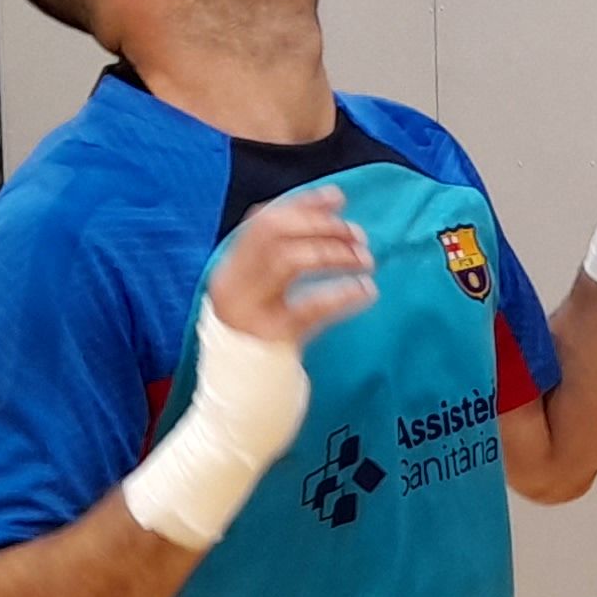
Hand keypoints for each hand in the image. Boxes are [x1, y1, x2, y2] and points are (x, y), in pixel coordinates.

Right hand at [205, 184, 376, 347]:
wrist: (240, 399)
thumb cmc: (261, 342)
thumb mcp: (259, 298)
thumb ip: (279, 262)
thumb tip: (327, 217)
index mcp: (229, 271)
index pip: (263, 222)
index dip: (302, 204)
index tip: (338, 197)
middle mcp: (232, 286)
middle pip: (275, 233)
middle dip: (322, 226)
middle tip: (359, 235)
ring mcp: (248, 311)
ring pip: (290, 260)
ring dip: (333, 253)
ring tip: (366, 260)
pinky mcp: (271, 338)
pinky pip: (310, 306)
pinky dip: (342, 293)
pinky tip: (366, 291)